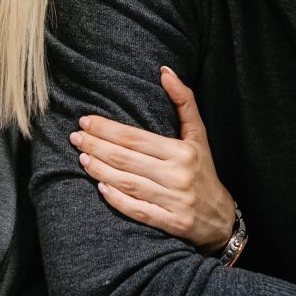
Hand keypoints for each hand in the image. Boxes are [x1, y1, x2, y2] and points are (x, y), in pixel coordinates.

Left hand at [70, 68, 239, 252]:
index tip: (85, 121)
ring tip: (81, 157)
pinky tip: (100, 188)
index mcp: (182, 152)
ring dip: (100, 170)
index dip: (108, 129)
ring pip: (128, 184)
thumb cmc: (203, 170)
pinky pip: (138, 211)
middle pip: (127, 159)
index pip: (136, 138)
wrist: (220, 217)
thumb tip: (165, 71)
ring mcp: (174, 201)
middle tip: (75, 137)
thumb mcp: (198, 135)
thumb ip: (184, 102)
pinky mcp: (171, 223)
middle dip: (97, 146)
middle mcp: (178, 175)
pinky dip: (117, 200)